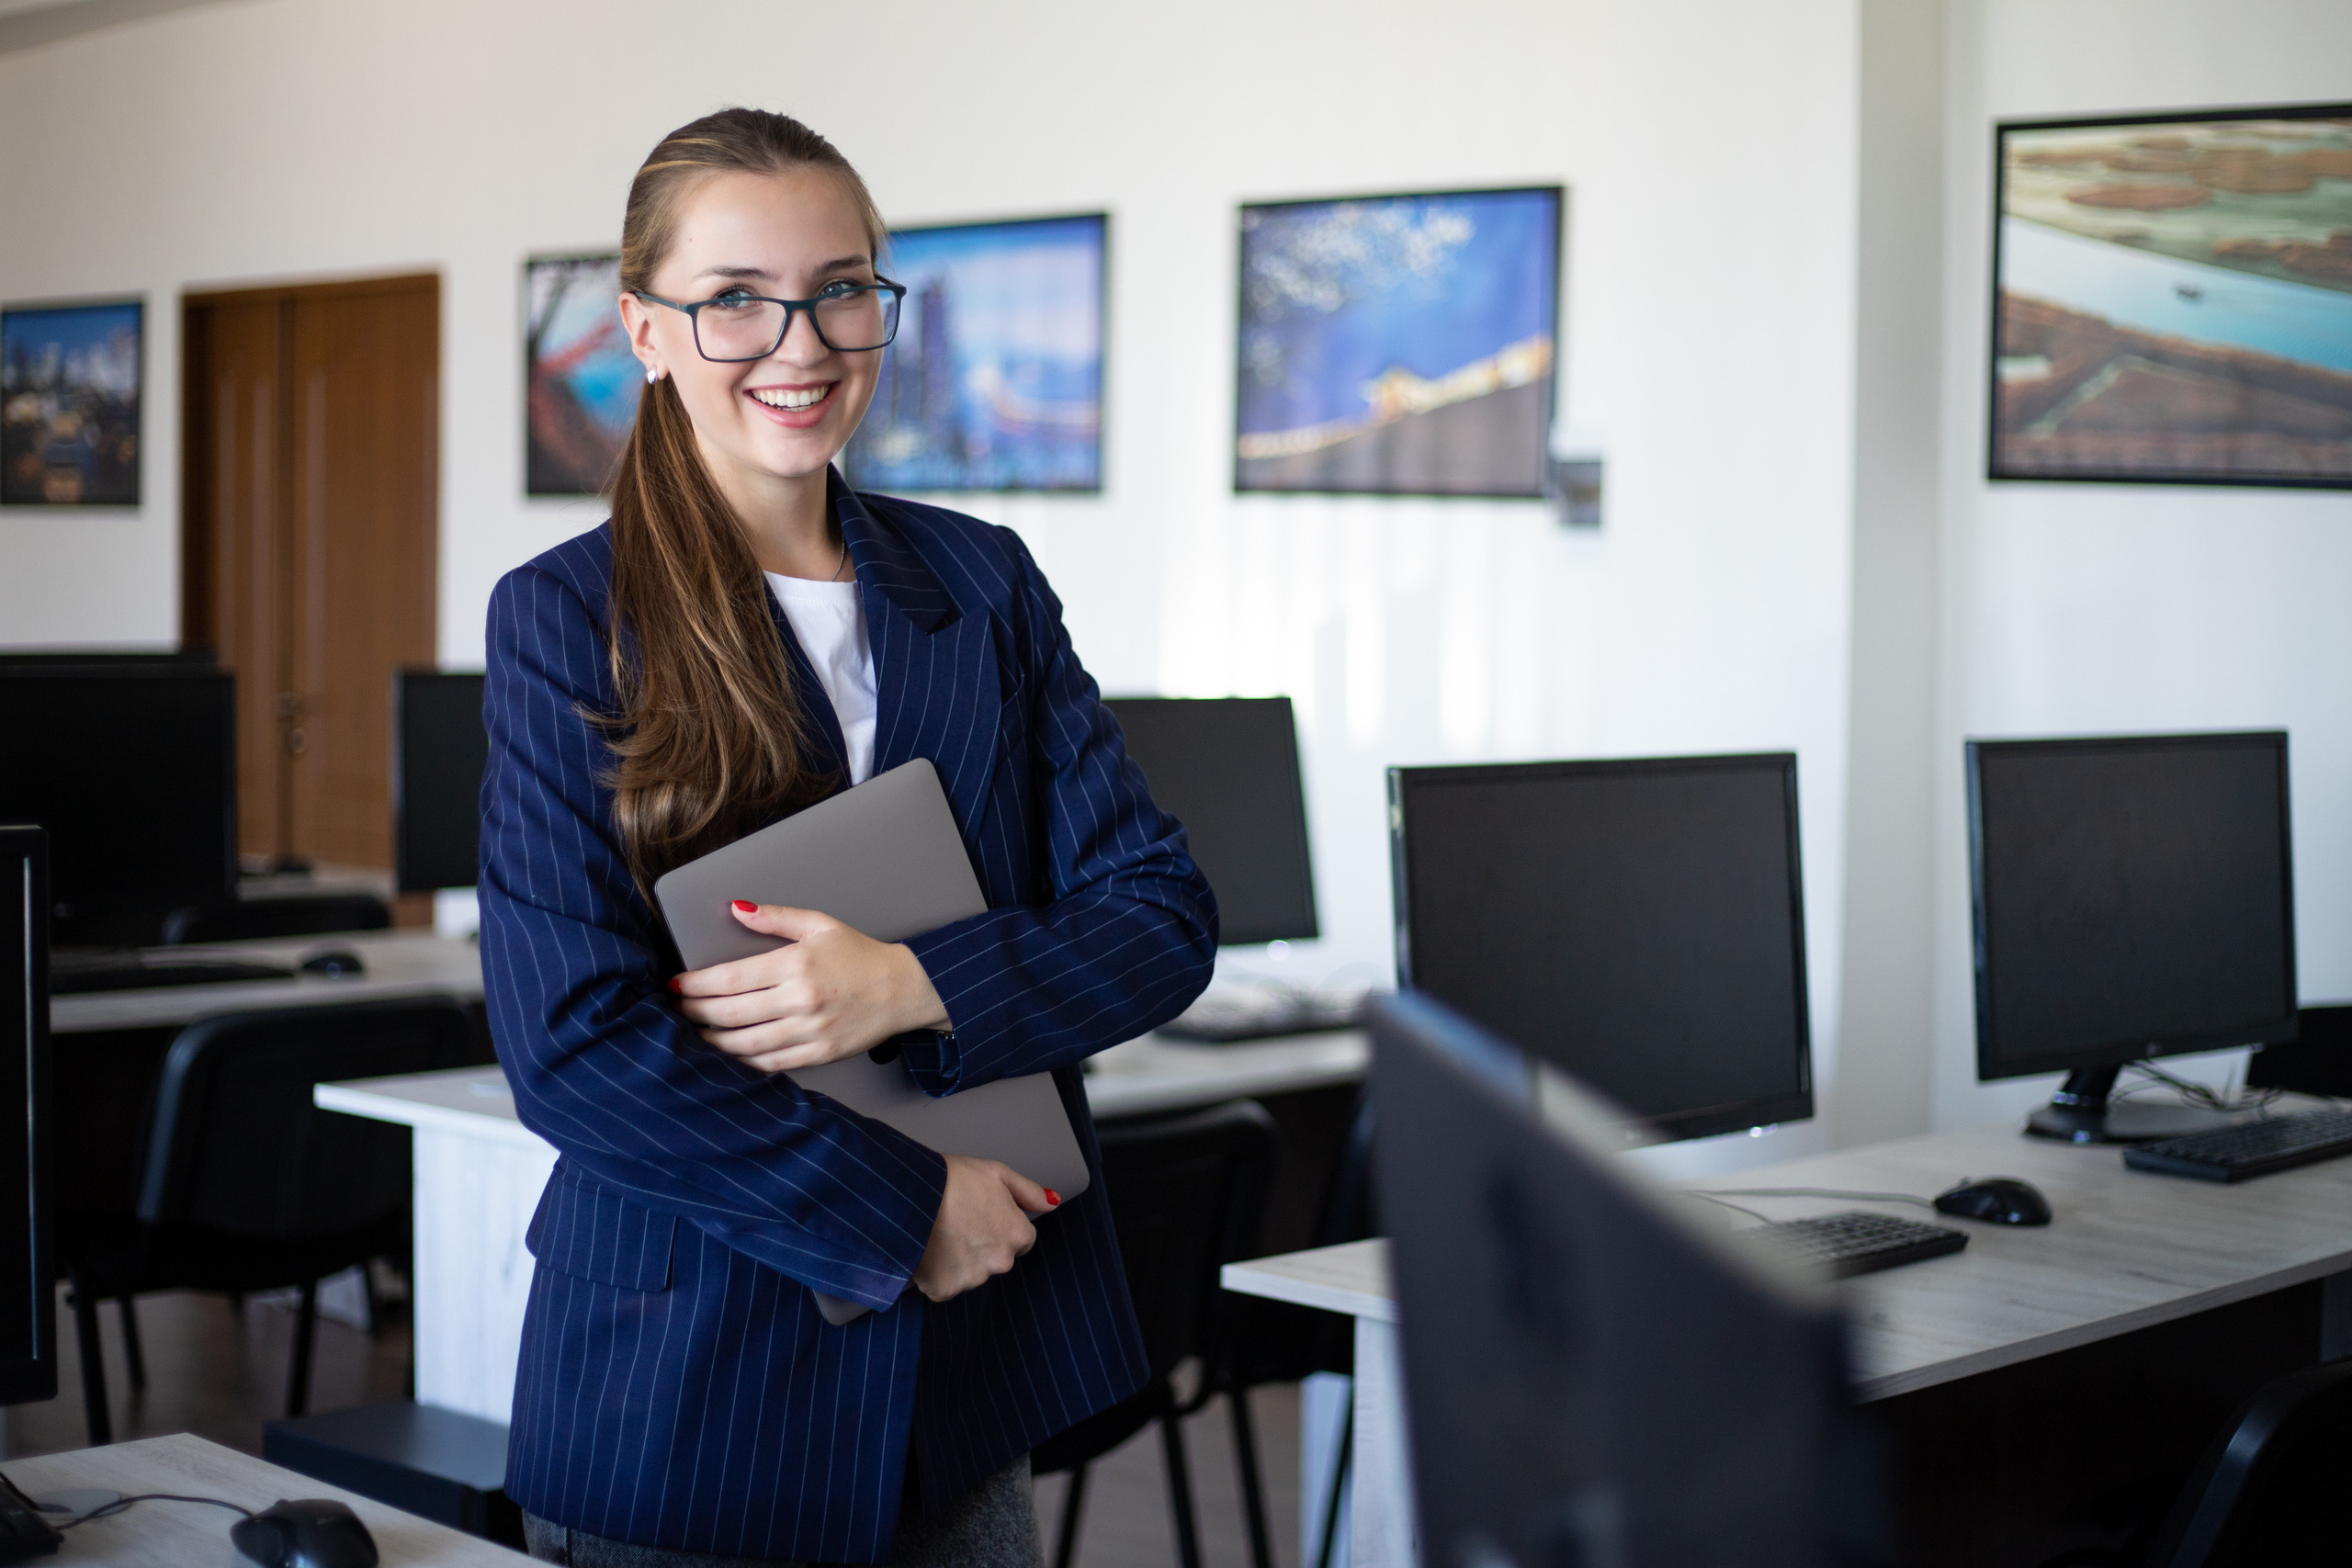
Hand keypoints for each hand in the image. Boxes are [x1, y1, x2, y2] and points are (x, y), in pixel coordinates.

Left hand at [672, 902, 950, 1073]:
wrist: (904, 990)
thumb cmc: (860, 956)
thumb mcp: (819, 925)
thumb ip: (775, 917)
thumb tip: (736, 908)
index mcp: (796, 964)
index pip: (730, 978)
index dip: (695, 984)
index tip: (676, 984)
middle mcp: (800, 999)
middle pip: (730, 1013)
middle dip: (694, 1012)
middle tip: (675, 1009)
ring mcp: (809, 1030)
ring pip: (744, 1043)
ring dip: (710, 1041)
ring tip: (692, 1033)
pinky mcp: (818, 1054)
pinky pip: (769, 1062)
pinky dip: (741, 1060)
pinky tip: (727, 1053)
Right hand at [912, 1155, 1059, 1301]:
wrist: (911, 1194)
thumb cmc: (952, 1179)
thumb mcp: (996, 1173)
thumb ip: (1029, 1192)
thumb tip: (1053, 1203)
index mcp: (1017, 1234)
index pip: (1020, 1239)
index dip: (999, 1225)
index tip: (980, 1215)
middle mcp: (1001, 1262)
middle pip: (996, 1259)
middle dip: (981, 1246)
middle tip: (957, 1222)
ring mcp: (973, 1279)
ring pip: (970, 1274)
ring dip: (959, 1261)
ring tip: (939, 1234)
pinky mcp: (945, 1289)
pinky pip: (944, 1286)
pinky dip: (936, 1274)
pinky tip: (927, 1251)